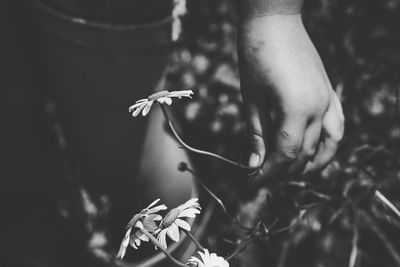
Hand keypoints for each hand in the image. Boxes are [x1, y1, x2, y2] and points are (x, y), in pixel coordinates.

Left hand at [238, 14, 343, 184]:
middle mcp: (319, 108)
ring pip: (328, 146)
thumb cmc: (257, 57)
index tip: (252, 181)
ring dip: (310, 164)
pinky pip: (337, 127)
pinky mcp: (329, 92)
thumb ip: (256, 134)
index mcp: (296, 110)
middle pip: (305, 154)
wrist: (275, 22)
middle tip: (264, 178)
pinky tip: (315, 150)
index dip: (269, 173)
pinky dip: (326, 144)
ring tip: (291, 173)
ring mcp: (328, 99)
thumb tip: (253, 165)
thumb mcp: (251, 99)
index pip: (286, 155)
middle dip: (284, 172)